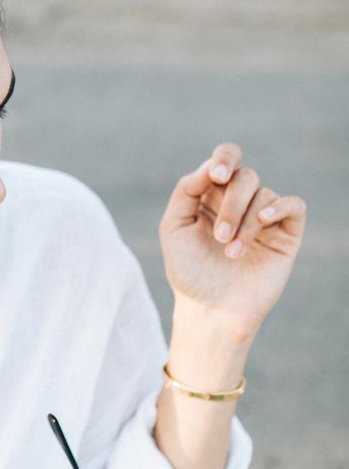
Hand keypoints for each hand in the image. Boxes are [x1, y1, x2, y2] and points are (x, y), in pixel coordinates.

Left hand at [159, 142, 306, 338]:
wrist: (211, 309)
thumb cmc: (189, 270)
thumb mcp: (174, 227)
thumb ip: (187, 190)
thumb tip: (210, 167)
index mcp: (212, 195)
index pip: (225, 159)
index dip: (224, 158)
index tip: (216, 175)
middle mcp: (239, 202)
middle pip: (244, 177)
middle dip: (231, 203)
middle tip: (219, 236)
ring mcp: (264, 218)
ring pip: (264, 194)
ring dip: (245, 222)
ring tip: (232, 252)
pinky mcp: (285, 234)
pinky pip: (293, 205)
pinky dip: (280, 207)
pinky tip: (265, 219)